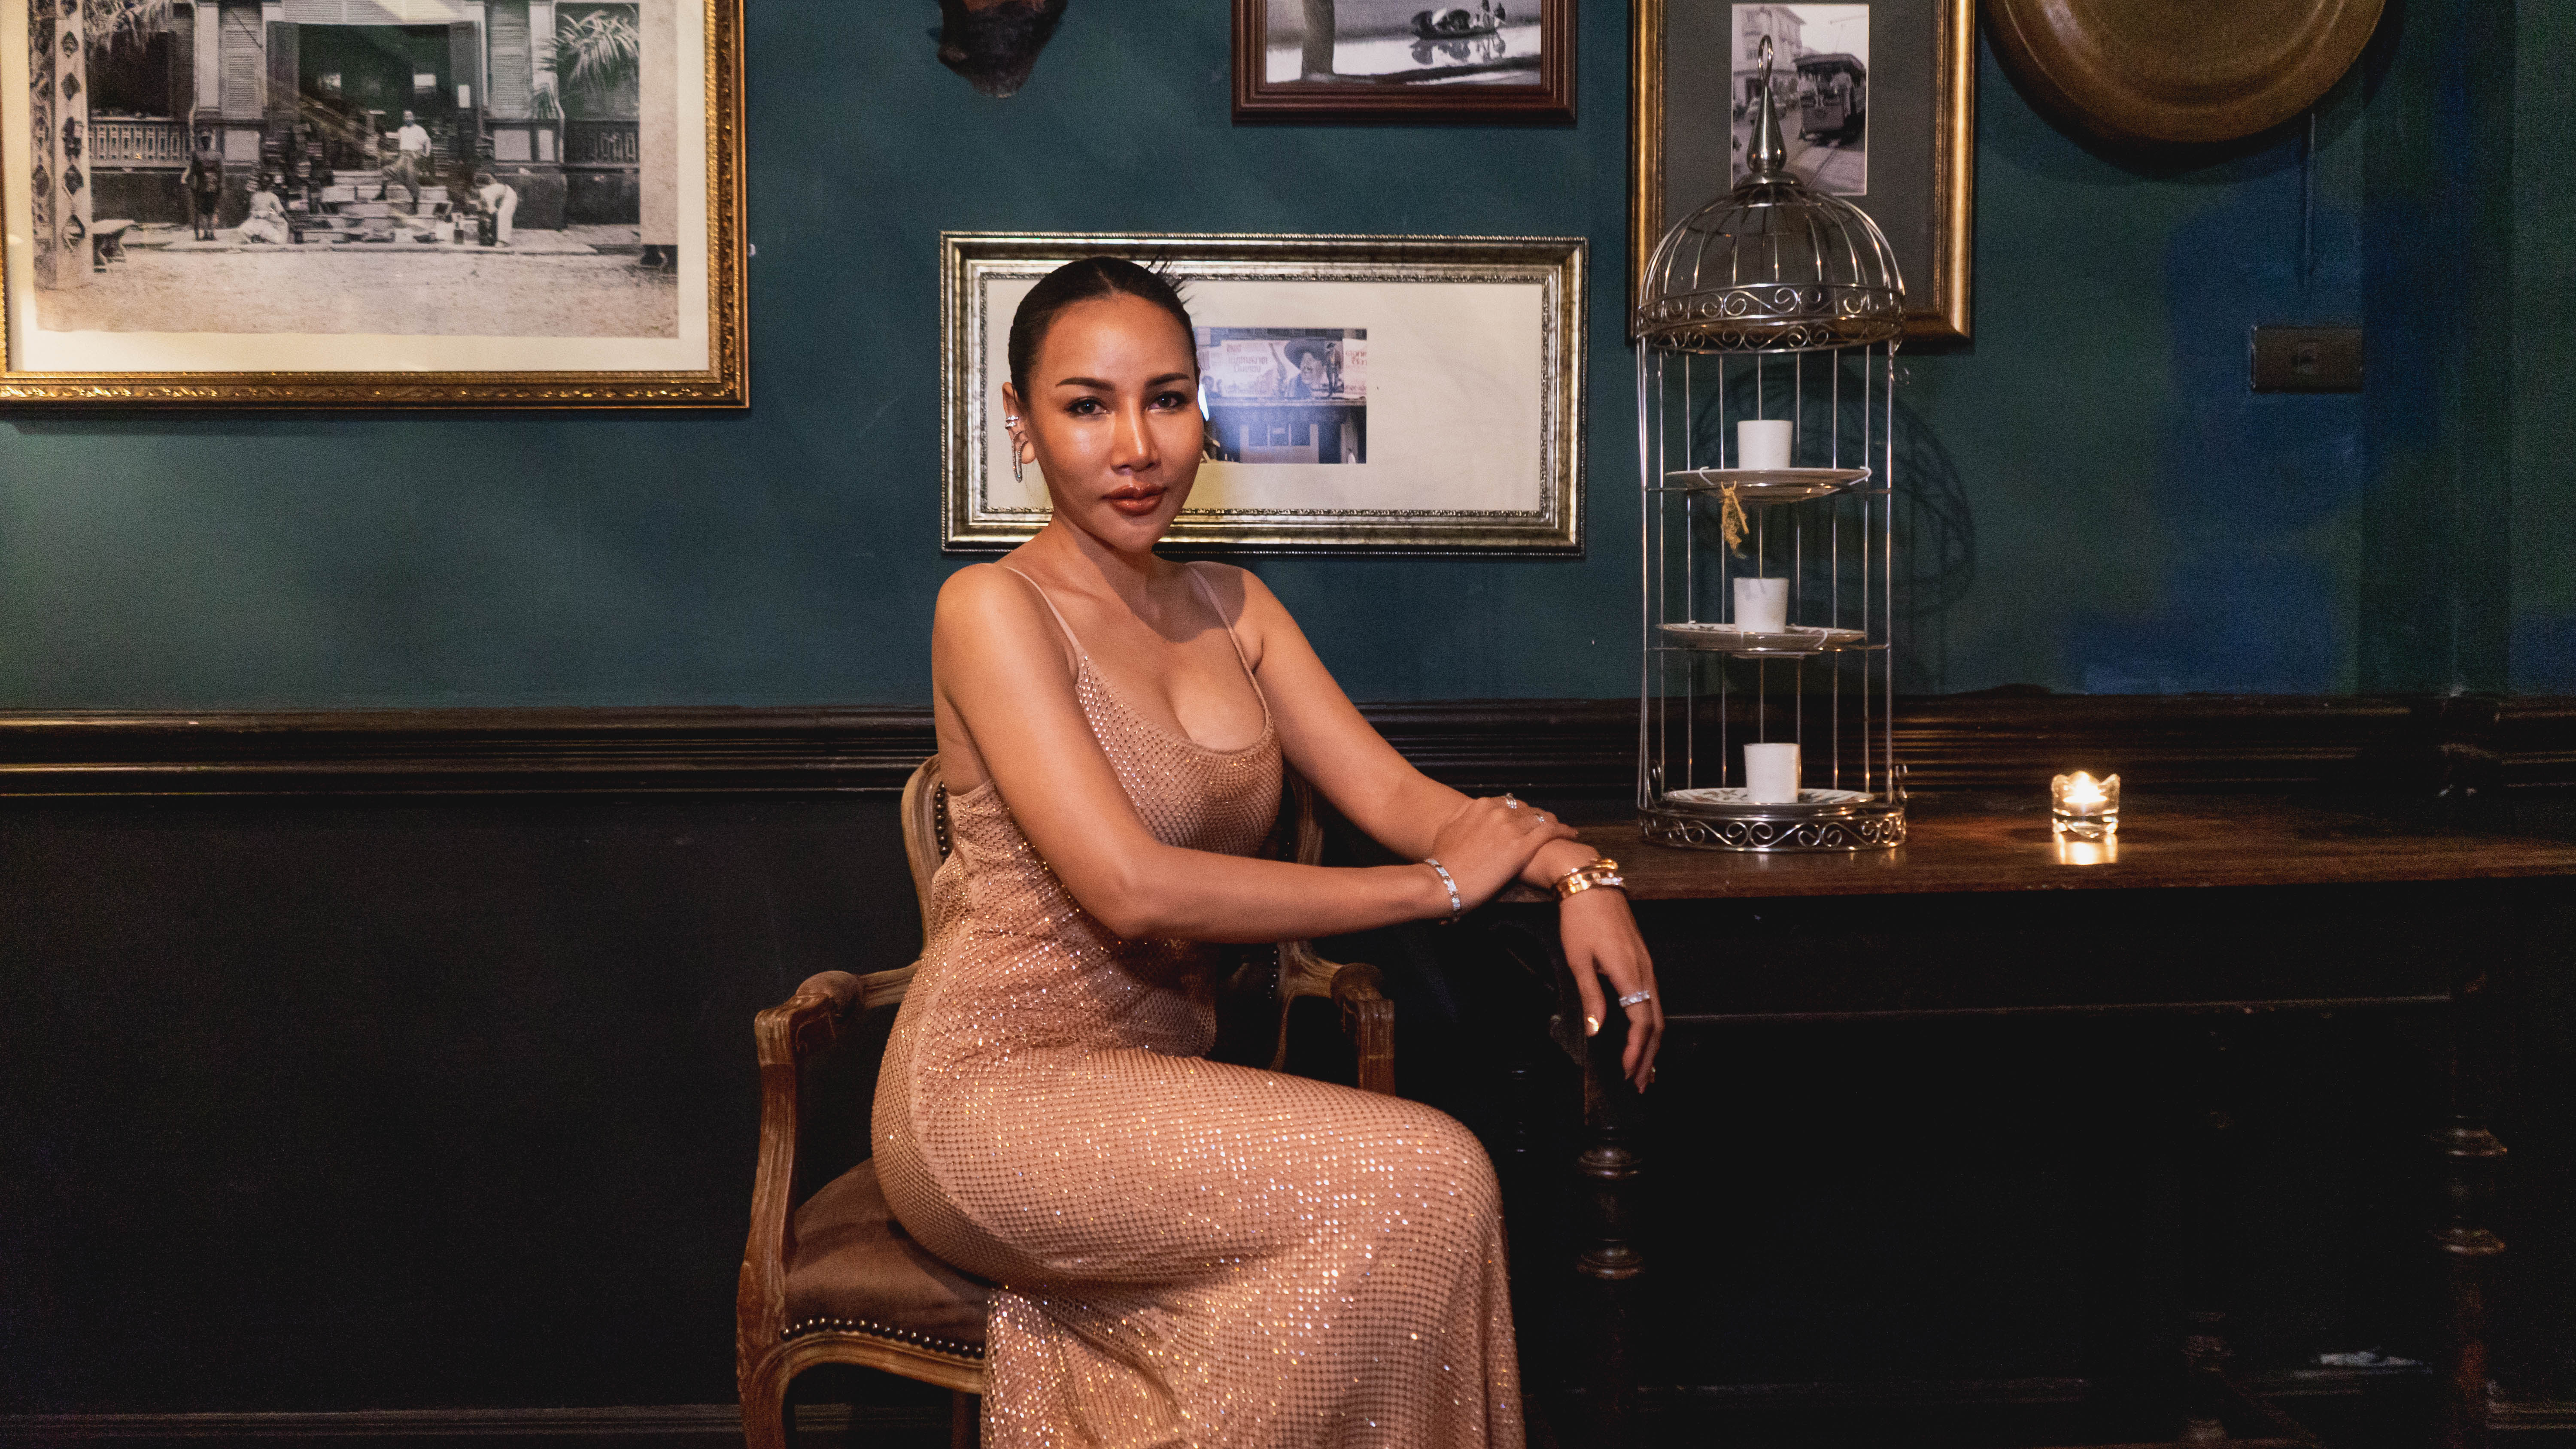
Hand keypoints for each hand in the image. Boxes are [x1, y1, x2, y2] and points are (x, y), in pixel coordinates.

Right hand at [1425, 795, 1579, 914]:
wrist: (1442, 882)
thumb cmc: (1443, 862)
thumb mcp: (1448, 829)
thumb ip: (1463, 816)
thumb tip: (1471, 811)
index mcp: (1481, 806)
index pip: (1510, 804)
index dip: (1521, 812)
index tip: (1527, 820)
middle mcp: (1498, 811)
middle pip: (1527, 810)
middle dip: (1538, 818)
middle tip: (1548, 826)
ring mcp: (1511, 827)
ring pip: (1541, 818)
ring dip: (1553, 823)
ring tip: (1562, 830)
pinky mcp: (1522, 846)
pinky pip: (1550, 832)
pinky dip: (1563, 831)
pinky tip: (1571, 834)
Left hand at [1561, 886, 1662, 1091]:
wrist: (1591, 886)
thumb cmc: (1582, 920)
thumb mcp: (1579, 961)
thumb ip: (1592, 996)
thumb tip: (1597, 1029)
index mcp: (1630, 974)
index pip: (1641, 1023)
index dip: (1636, 1051)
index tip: (1627, 1072)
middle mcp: (1645, 973)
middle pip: (1656, 1025)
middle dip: (1649, 1057)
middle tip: (1641, 1083)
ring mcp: (1647, 967)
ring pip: (1658, 1013)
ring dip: (1652, 1044)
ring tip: (1645, 1068)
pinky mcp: (1643, 962)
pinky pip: (1653, 1000)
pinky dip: (1651, 1024)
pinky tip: (1644, 1035)